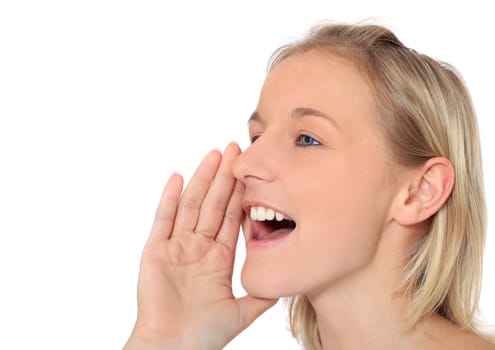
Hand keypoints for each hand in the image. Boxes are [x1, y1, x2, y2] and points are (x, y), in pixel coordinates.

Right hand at [124, 143, 277, 349]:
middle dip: (224, 177)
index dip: (240, 193)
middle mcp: (198, 246)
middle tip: (234, 149)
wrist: (174, 347)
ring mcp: (176, 246)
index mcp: (218, 256)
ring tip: (214, 155)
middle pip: (212, 203)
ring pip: (191, 205)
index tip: (249, 169)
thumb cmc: (203, 334)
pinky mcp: (156, 251)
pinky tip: (178, 177)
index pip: (230, 216)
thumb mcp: (242, 311)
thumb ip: (262, 295)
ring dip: (202, 179)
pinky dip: (169, 199)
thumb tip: (285, 282)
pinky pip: (163, 220)